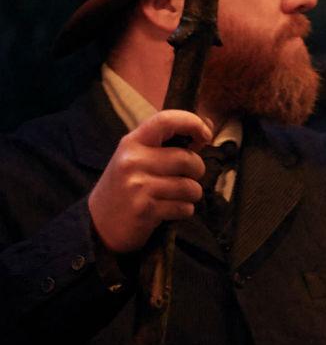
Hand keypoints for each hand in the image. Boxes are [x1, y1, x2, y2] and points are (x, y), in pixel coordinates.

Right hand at [87, 110, 213, 253]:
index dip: (193, 123)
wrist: (98, 224)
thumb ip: (167, 143)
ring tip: (173, 196)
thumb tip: (209, 125)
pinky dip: (183, 210)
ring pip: (191, 187)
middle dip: (196, 171)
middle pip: (188, 160)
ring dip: (190, 195)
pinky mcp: (145, 209)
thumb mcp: (137, 158)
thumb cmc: (125, 187)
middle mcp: (133, 161)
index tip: (206, 135)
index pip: (166, 120)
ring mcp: (138, 185)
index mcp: (132, 143)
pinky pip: (185, 207)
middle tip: (184, 178)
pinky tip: (166, 210)